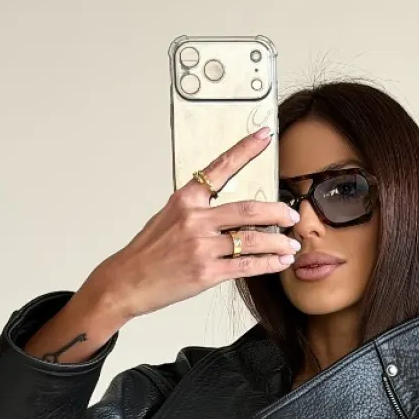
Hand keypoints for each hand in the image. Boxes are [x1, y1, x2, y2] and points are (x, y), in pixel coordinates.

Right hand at [84, 128, 301, 321]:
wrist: (126, 281)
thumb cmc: (147, 252)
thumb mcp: (167, 218)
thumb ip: (196, 211)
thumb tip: (223, 211)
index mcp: (185, 200)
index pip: (220, 168)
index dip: (245, 150)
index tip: (264, 136)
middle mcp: (195, 220)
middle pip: (248, 210)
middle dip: (277, 211)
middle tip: (292, 214)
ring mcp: (202, 246)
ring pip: (252, 240)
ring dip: (278, 242)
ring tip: (291, 245)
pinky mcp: (207, 272)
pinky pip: (246, 265)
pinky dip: (268, 264)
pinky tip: (279, 262)